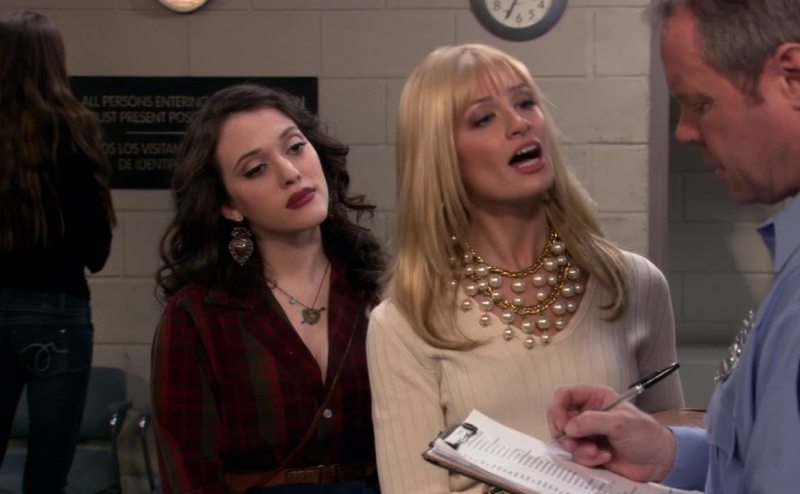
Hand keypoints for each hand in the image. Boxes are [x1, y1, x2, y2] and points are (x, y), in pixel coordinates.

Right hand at [547, 385, 675, 481]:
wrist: (658, 461)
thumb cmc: (647, 435)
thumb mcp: (620, 422)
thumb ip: (592, 421)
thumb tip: (569, 427)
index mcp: (596, 398)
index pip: (565, 395)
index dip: (558, 408)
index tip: (562, 424)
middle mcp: (589, 414)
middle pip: (560, 418)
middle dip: (566, 433)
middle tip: (574, 442)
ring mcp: (588, 433)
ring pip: (566, 439)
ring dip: (579, 449)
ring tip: (596, 452)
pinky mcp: (590, 450)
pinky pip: (576, 455)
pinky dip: (587, 459)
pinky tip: (603, 457)